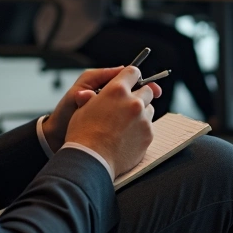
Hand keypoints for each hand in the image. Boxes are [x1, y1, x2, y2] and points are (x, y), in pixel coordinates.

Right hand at [43, 66, 162, 151]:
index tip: (130, 81)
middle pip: (147, 90)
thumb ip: (96, 96)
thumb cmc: (83, 134)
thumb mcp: (84, 107)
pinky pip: (149, 127)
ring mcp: (143, 118)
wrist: (90, 160)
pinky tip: (127, 137)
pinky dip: (141, 129)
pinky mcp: (148, 135)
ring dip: (141, 113)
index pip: (133, 72)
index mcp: (117, 90)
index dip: (131, 76)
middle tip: (127, 105)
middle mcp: (133, 101)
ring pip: (149, 109)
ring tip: (125, 124)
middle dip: (139, 95)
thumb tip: (98, 92)